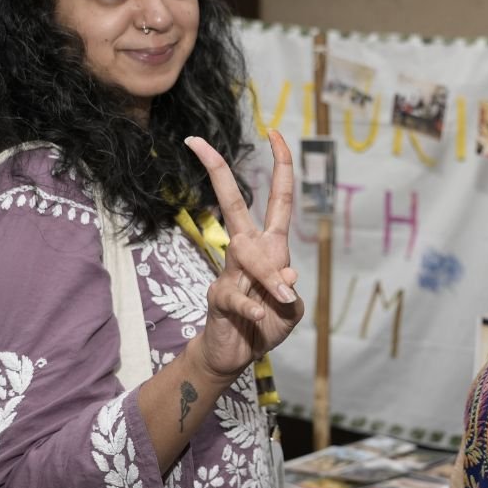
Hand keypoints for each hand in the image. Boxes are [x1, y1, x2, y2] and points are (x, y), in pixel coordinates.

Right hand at [184, 129, 303, 378]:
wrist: (236, 354)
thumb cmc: (266, 324)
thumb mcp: (289, 310)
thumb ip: (289, 293)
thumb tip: (286, 274)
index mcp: (271, 246)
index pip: (278, 199)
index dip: (281, 166)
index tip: (274, 133)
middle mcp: (248, 251)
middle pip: (234, 205)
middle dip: (217, 172)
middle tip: (198, 142)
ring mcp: (230, 272)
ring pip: (246, 254)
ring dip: (267, 274)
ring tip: (279, 297)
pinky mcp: (218, 297)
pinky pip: (238, 296)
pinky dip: (253, 306)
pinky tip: (260, 313)